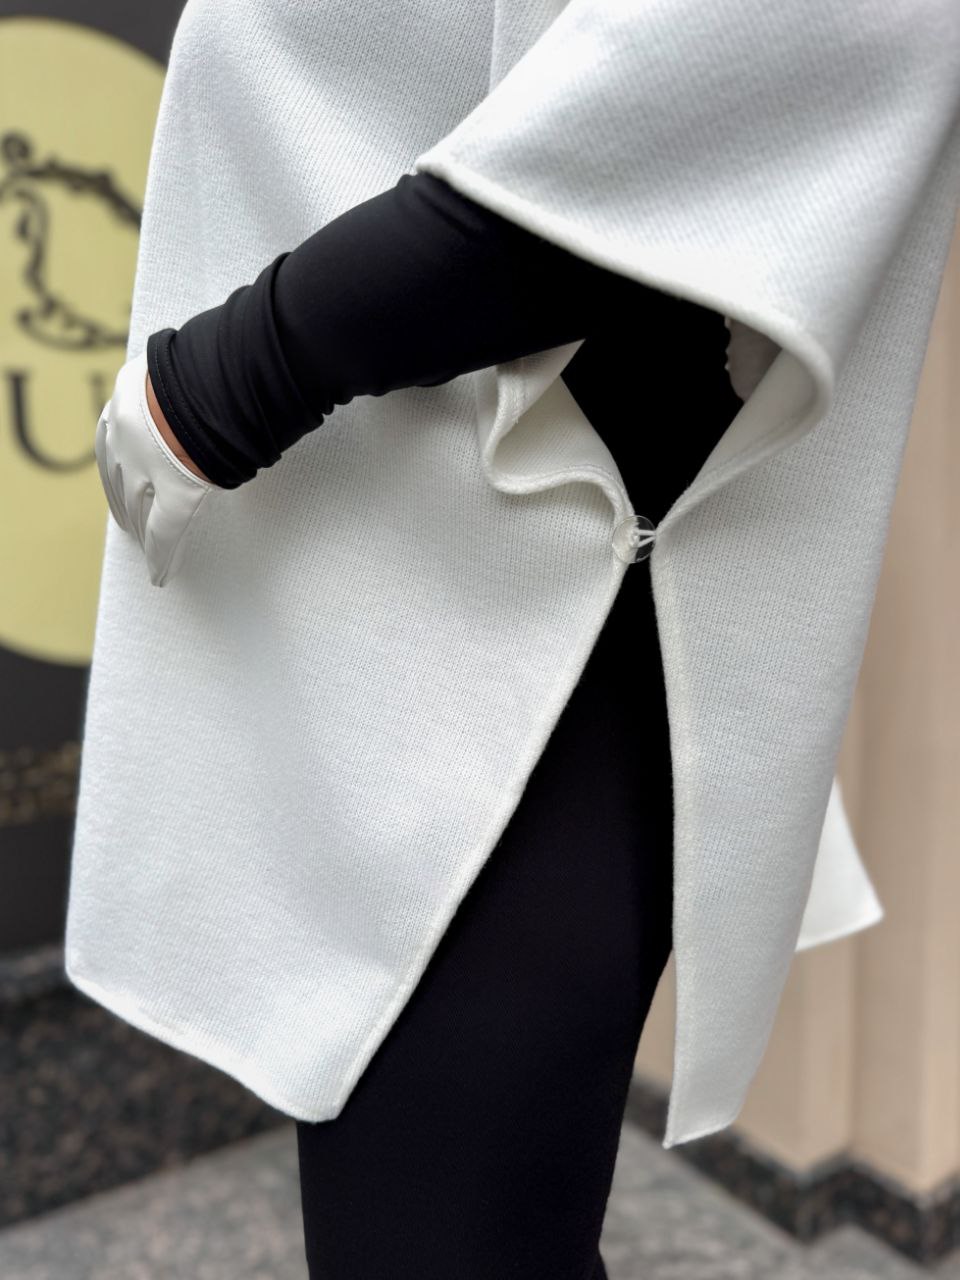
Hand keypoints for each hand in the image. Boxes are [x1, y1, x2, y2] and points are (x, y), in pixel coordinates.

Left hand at [94, 348, 217, 587]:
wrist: (219, 374)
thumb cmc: (212, 364)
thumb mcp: (182, 367)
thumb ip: (184, 381)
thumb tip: (211, 377)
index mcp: (128, 402)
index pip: (115, 443)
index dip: (118, 467)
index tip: (120, 479)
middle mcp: (129, 438)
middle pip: (121, 481)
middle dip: (124, 503)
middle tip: (127, 521)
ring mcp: (151, 469)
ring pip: (138, 508)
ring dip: (140, 529)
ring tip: (143, 544)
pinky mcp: (178, 494)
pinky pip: (166, 531)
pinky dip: (162, 555)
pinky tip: (160, 573)